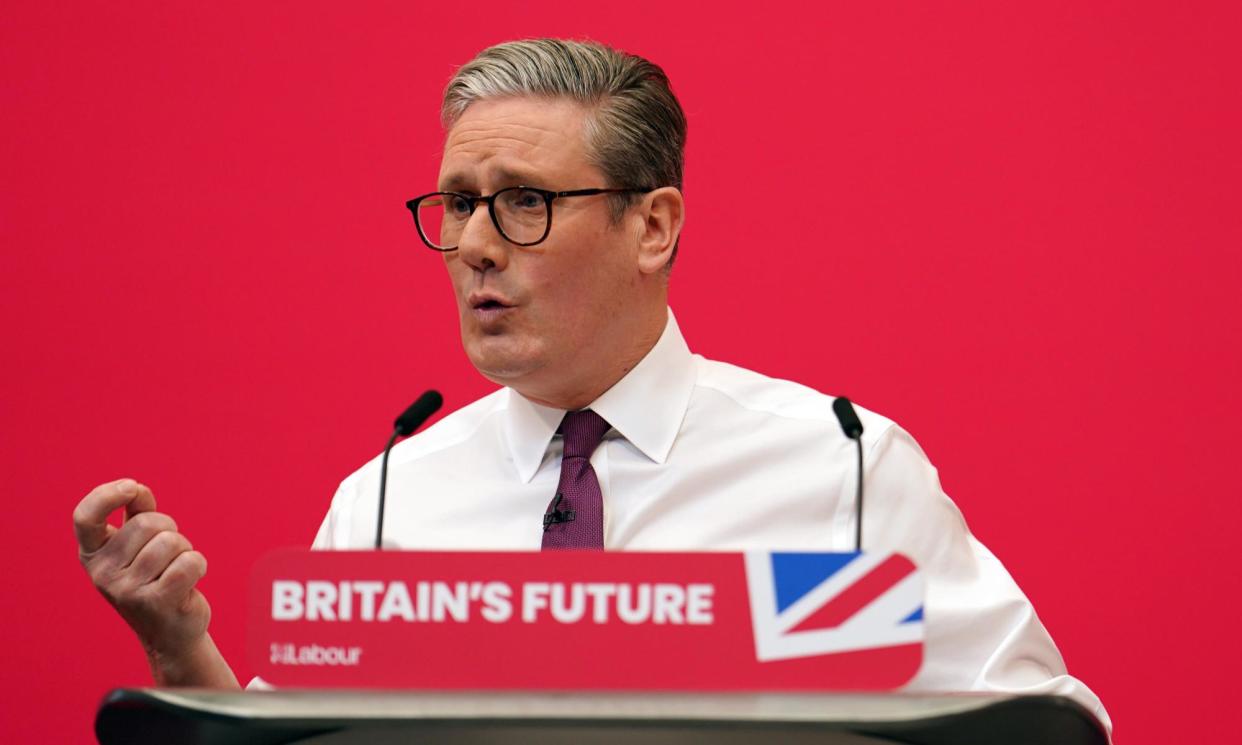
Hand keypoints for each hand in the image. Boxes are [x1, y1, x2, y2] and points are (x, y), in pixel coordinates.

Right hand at [74, 478, 215, 677]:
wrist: (170, 633)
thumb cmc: (155, 578)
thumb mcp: (138, 545)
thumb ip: (136, 512)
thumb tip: (136, 489)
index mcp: (93, 555)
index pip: (85, 517)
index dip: (107, 494)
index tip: (131, 487)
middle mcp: (103, 573)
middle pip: (148, 523)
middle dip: (169, 530)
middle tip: (167, 556)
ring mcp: (126, 590)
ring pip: (172, 542)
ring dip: (184, 550)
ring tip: (175, 571)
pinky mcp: (155, 602)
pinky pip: (190, 561)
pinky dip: (198, 565)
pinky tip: (188, 583)